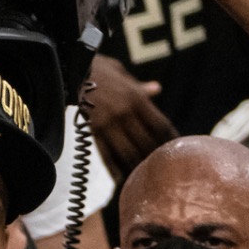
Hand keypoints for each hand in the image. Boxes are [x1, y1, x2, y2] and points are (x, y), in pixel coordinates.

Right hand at [85, 55, 177, 178]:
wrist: (71, 70)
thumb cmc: (99, 70)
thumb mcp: (122, 74)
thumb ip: (140, 86)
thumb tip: (156, 89)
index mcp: (136, 99)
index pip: (160, 125)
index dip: (171, 140)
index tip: (178, 149)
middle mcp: (125, 113)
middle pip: (147, 142)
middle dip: (156, 156)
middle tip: (162, 167)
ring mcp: (109, 124)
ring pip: (129, 152)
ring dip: (137, 165)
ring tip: (143, 174)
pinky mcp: (93, 132)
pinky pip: (106, 155)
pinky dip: (114, 169)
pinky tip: (120, 178)